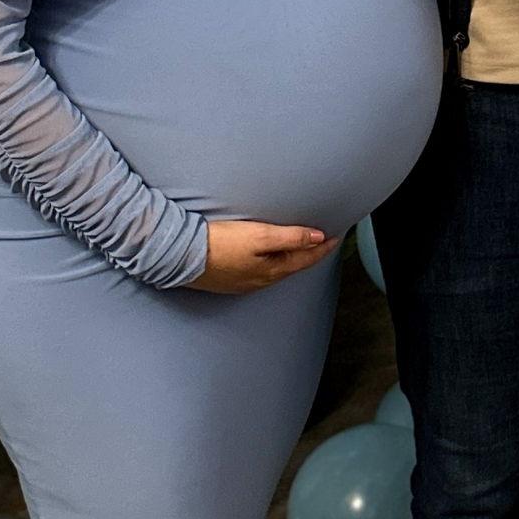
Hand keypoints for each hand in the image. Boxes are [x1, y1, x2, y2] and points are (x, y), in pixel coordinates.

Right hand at [190, 220, 340, 293]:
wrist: (182, 256)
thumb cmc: (220, 243)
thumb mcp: (259, 235)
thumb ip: (290, 236)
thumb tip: (318, 237)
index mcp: (271, 270)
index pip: (305, 259)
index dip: (322, 248)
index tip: (336, 237)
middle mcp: (260, 281)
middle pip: (292, 266)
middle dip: (309, 254)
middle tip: (323, 242)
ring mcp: (244, 282)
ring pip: (276, 271)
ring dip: (291, 259)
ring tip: (300, 248)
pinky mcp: (230, 280)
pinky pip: (260, 272)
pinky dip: (272, 263)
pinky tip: (268, 258)